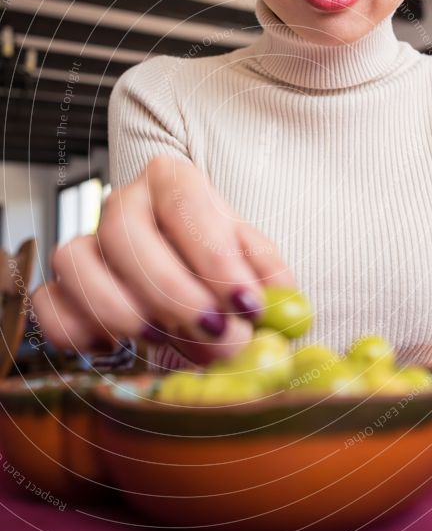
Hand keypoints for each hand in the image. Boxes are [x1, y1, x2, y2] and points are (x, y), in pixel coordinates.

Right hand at [32, 155, 297, 364]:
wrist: (186, 280)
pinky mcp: (61, 286)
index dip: (215, 258)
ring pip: (74, 261)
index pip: (185, 204)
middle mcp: (123, 204)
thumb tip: (285, 302)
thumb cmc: (218, 265)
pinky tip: (118, 348)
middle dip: (172, 293)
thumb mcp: (254, 262)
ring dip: (121, 311)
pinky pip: (47, 305)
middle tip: (214, 335)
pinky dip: (77, 331)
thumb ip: (270, 277)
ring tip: (165, 340)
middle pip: (124, 233)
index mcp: (173, 182)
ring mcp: (86, 243)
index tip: (247, 305)